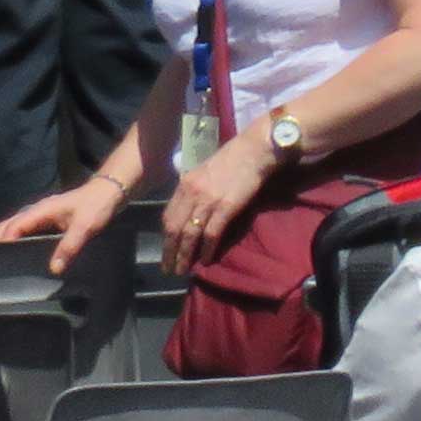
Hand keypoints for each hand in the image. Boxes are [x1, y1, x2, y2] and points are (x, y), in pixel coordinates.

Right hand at [0, 178, 121, 274]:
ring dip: (7, 239)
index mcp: (42, 210)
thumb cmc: (97, 205)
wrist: (113, 190)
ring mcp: (45, 215)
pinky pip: (30, 230)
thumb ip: (69, 246)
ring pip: (19, 226)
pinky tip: (23, 252)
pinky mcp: (53, 220)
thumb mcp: (84, 226)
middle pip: (10, 224)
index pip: (14, 226)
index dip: (2, 240)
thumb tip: (54, 269)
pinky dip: (20, 239)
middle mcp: (39, 211)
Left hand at [159, 134, 268, 274]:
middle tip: (169, 269)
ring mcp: (208, 201)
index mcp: (185, 185)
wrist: (255, 150)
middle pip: (175, 229)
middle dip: (170, 252)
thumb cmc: (233, 157)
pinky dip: (207, 249)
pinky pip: (211, 234)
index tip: (166, 250)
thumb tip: (189, 210)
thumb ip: (193, 190)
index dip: (166, 237)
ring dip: (185, 256)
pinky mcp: (226, 208)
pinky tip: (205, 260)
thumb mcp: (204, 171)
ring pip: (190, 235)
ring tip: (183, 270)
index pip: (168, 217)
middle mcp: (192, 194)